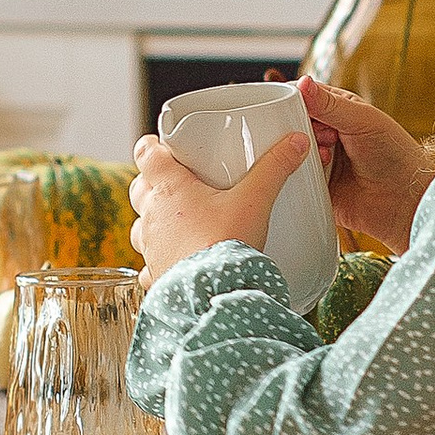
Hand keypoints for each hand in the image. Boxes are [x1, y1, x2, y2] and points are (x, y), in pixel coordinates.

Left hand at [131, 127, 311, 283]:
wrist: (216, 292)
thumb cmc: (226, 243)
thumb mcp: (255, 199)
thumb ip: (274, 168)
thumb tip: (295, 143)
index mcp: (169, 187)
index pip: (146, 153)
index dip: (152, 145)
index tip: (162, 144)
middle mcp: (153, 215)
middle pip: (140, 187)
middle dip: (154, 182)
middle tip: (179, 182)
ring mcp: (151, 245)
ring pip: (141, 224)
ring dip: (155, 220)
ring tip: (179, 221)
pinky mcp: (157, 272)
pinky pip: (149, 262)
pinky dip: (160, 258)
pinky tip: (177, 259)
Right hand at [295, 74, 434, 255]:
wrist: (405, 201)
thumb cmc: (395, 154)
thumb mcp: (362, 121)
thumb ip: (330, 104)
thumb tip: (303, 83)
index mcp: (338, 111)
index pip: (305, 99)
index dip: (295, 102)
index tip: (293, 108)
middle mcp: (326, 134)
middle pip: (293, 125)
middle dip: (298, 128)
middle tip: (320, 136)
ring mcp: (319, 161)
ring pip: (290, 151)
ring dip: (300, 151)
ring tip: (324, 156)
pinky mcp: (314, 187)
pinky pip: (293, 178)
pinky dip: (296, 174)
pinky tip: (309, 173)